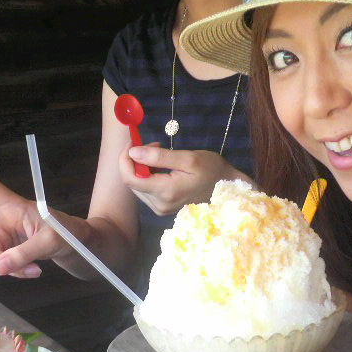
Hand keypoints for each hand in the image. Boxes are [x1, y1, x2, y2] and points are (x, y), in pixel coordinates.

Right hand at [0, 149, 87, 277]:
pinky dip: (15, 272)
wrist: (71, 246)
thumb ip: (24, 254)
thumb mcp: (50, 241)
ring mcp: (0, 237)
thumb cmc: (63, 233)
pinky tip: (33, 271)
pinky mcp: (4, 252)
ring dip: (11, 266)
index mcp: (10, 205)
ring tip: (35, 267)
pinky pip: (1, 267)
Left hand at [119, 143, 253, 214]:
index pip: (130, 178)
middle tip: (152, 144)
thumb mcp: (188, 158)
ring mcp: (161, 209)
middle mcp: (160, 205)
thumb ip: (159, 157)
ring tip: (159, 153)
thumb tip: (133, 153)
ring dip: (142, 167)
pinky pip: (146, 191)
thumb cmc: (211, 170)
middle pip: (132, 182)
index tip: (132, 142)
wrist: (227, 188)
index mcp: (166, 192)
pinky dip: (148, 175)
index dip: (124, 159)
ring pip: (137, 186)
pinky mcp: (163, 208)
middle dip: (135, 160)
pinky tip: (161, 167)